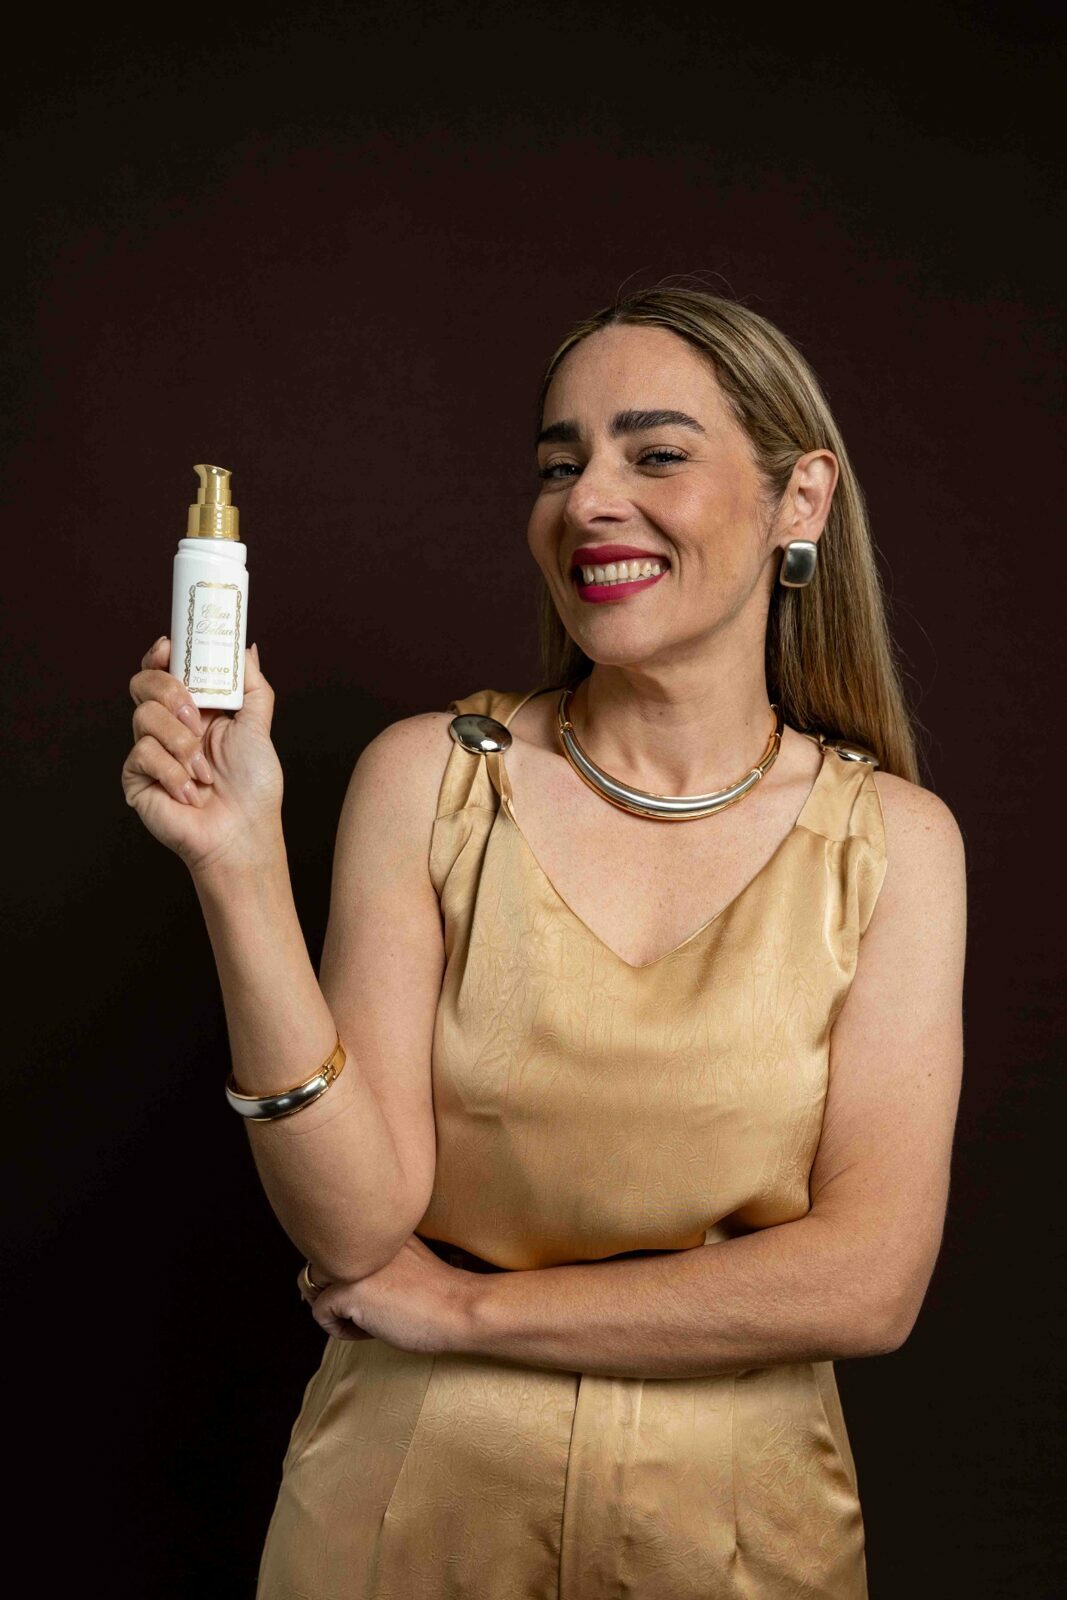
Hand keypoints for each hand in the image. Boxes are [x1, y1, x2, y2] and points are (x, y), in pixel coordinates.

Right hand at [121, 635, 283, 875]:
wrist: (241, 832)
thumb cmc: (253, 786)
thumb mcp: (258, 727)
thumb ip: (250, 685)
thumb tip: (247, 649)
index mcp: (195, 710)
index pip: (165, 670)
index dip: (160, 654)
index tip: (168, 647)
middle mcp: (168, 726)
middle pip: (143, 682)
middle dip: (170, 691)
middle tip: (196, 716)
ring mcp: (149, 750)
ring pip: (144, 716)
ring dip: (181, 743)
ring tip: (204, 770)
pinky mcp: (136, 776)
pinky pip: (143, 753)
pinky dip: (174, 773)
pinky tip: (191, 792)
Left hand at [297, 1235, 477, 1354]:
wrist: (461, 1308)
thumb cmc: (438, 1292)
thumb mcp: (400, 1259)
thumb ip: (370, 1254)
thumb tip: (326, 1275)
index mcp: (375, 1222)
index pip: (334, 1239)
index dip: (347, 1271)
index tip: (378, 1289)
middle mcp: (360, 1233)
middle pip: (316, 1260)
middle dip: (333, 1288)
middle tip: (372, 1305)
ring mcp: (353, 1259)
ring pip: (311, 1284)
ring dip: (334, 1306)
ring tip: (371, 1315)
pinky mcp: (348, 1289)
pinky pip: (319, 1314)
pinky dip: (340, 1330)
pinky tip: (373, 1328)